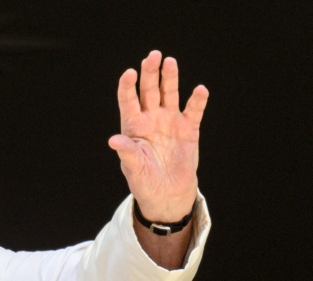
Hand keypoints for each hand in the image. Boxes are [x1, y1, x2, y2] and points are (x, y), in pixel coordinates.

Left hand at [109, 50, 207, 221]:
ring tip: (170, 62)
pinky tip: (199, 90)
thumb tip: (113, 140)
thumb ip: (127, 152)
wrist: (166, 193)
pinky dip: (197, 101)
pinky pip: (193, 111)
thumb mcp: (133, 168)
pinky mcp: (188, 129)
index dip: (128, 86)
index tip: (129, 73)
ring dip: (170, 78)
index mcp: (134, 126)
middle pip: (149, 90)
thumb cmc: (144, 180)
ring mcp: (170, 121)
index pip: (128, 101)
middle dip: (150, 73)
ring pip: (169, 94)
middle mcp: (151, 118)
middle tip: (153, 55)